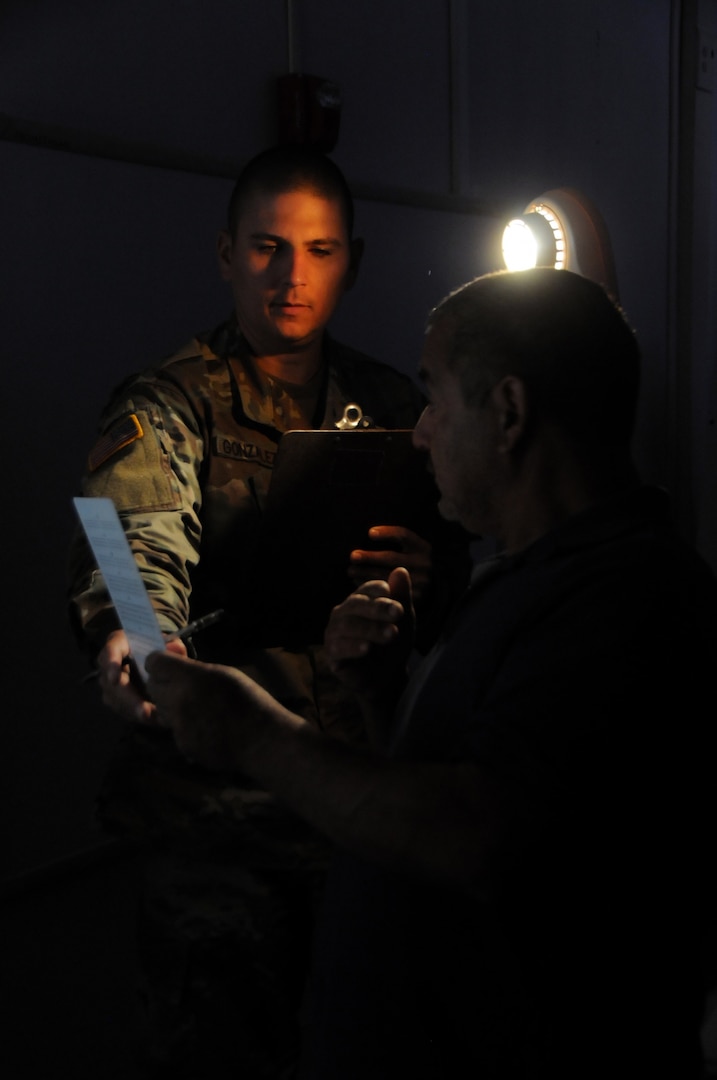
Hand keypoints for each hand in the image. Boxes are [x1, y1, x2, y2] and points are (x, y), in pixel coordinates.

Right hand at [96, 629, 186, 723]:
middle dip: (127, 698)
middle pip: (110, 681)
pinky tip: (151, 718)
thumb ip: (173, 646)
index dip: (111, 664)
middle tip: (143, 711)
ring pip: (114, 699)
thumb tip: (176, 647)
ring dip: (132, 710)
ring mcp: (109, 682)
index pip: (110, 650)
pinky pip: (121, 709)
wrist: (156, 661)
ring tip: (152, 718)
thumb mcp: (167, 643)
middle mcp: (109, 662)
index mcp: (119, 642)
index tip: (115, 679)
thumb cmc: (158, 647)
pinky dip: (135, 715)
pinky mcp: (115, 697)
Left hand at [145, 652, 280, 771]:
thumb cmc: (250, 701)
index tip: (170, 664)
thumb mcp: (225, 674)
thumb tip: (176, 661)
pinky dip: (183, 725)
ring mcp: (178, 726)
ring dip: (170, 704)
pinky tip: (204, 725)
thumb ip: (195, 669)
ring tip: (196, 705)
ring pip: (159, 709)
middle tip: (183, 683)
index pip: (154, 664)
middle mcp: (178, 702)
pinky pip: (174, 729)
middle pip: (152, 686)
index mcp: (191, 679)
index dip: (160, 661)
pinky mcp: (182, 745)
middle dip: (163, 682)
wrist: (263, 741)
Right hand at [324, 566, 414, 698]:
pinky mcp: (332, 653)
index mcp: (361, 599)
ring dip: (370, 629)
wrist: (387, 675)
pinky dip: (352, 647)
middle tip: (399, 613)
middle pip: (356, 604)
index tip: (399, 602)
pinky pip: (338, 647)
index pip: (367, 589)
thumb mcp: (404, 620)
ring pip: (347, 625)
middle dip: (378, 609)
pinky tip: (367, 648)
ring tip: (391, 634)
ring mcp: (335, 632)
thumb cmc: (393, 642)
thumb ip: (402, 596)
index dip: (382, 593)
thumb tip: (401, 570)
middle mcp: (344, 611)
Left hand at [348, 526, 431, 602]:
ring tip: (351, 571)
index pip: (404, 535)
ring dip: (365, 572)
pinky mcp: (414, 598)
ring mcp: (421, 582)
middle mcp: (425, 564)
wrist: (430, 588)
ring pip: (388, 575)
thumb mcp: (411, 550)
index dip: (387, 533)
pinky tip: (359, 583)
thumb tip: (368, 535)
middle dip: (369, 557)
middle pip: (392, 557)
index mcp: (423, 548)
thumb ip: (396, 543)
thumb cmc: (411, 564)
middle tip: (353, 556)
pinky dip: (371, 586)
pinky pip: (388, 590)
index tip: (369, 533)